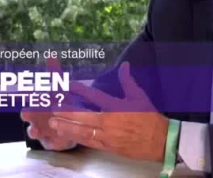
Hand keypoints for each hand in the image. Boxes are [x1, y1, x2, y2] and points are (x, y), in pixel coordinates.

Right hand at [20, 58, 76, 150]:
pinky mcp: (51, 142)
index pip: (28, 106)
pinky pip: (50, 144)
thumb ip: (54, 73)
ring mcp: (43, 132)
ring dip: (35, 131)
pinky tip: (57, 140)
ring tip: (36, 130)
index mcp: (36, 107)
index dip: (28, 104)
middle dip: (28, 118)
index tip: (29, 100)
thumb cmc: (61, 103)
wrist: (71, 120)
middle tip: (26, 114)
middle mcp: (36, 120)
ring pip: (35, 133)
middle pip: (29, 120)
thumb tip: (51, 55)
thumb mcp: (59, 88)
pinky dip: (52, 142)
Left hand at [48, 62, 168, 161]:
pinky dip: (77, 138)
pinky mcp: (108, 147)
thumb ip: (128, 81)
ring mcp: (107, 136)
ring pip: (83, 131)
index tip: (68, 84)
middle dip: (66, 113)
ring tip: (54, 123)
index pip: (94, 96)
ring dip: (67, 127)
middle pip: (83, 116)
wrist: (160, 141)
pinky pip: (89, 142)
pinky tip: (67, 136)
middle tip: (53, 108)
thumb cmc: (149, 118)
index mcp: (116, 107)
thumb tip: (125, 66)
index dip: (80, 89)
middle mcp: (109, 122)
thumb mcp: (139, 96)